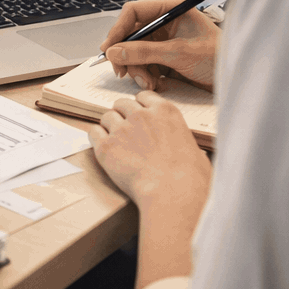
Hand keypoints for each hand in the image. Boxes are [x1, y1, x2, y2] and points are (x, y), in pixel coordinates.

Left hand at [88, 91, 210, 208]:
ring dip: (109, 126)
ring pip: (107, 117)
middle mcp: (141, 115)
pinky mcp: (106, 146)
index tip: (139, 116)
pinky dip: (97, 138)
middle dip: (123, 115)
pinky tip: (104, 148)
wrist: (172, 191)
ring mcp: (121, 129)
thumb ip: (183, 142)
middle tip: (126, 131)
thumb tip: (188, 151)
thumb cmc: (190, 176)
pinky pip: (93, 132)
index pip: (144, 96)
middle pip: (122, 104)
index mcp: (165, 111)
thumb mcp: (195, 149)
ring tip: (115, 141)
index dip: (140, 106)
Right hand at [100, 0, 220, 90]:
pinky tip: (155, 84)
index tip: (109, 48)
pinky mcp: (165, 58)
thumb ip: (145, 52)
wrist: (236, 79)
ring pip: (135, 52)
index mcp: (172, 10)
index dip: (118, 29)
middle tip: (122, 71)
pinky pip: (144, 64)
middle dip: (127, 54)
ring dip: (137, 69)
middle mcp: (166, 22)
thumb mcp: (179, 53)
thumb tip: (115, 52)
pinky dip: (145, 75)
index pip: (134, 12)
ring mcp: (164, 41)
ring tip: (148, 83)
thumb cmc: (218, 58)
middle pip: (131, 34)